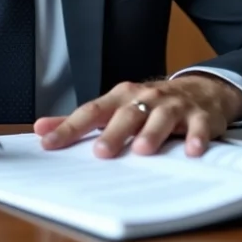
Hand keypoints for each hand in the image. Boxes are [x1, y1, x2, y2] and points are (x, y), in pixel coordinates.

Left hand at [34, 74, 241, 158]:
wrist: (201, 89)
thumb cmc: (149, 103)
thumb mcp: (115, 107)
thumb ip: (80, 121)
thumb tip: (41, 129)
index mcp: (121, 98)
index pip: (91, 112)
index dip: (69, 127)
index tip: (48, 143)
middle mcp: (145, 98)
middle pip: (126, 115)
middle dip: (113, 133)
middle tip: (100, 152)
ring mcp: (173, 106)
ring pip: (161, 117)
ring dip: (152, 133)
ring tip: (142, 150)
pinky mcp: (200, 116)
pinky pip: (199, 126)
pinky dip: (196, 138)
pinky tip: (192, 151)